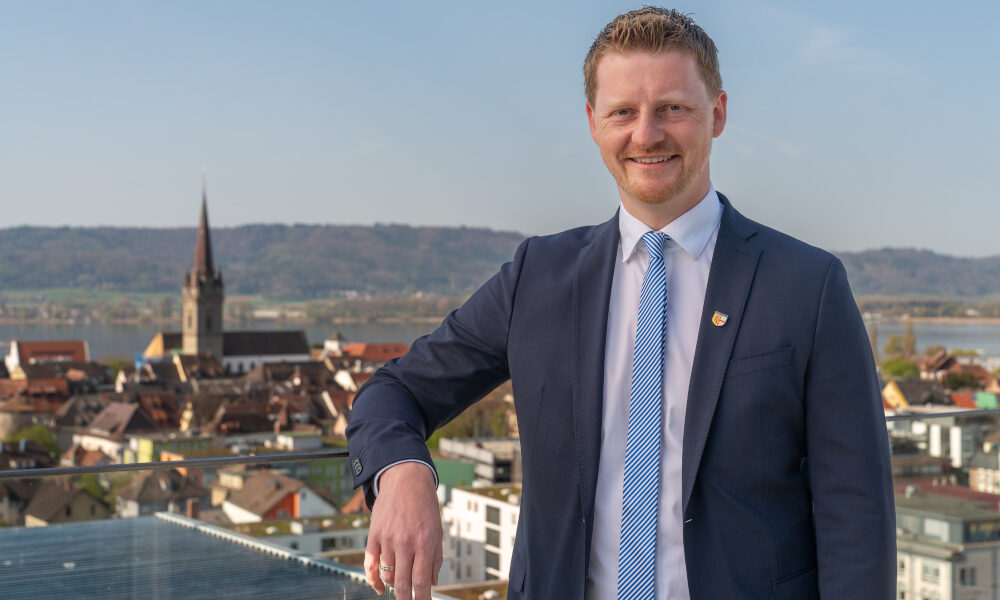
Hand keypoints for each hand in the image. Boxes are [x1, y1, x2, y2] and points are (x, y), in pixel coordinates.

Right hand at [364, 462, 442, 598]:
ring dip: (394, 587)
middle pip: (403, 583)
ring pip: (387, 575)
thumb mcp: (437, 531)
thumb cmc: (425, 505)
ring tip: (401, 588)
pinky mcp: (374, 536)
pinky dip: (373, 580)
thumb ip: (435, 558)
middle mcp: (405, 542)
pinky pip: (370, 565)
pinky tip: (380, 588)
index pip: (421, 580)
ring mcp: (387, 539)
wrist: (405, 480)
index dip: (422, 599)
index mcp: (424, 542)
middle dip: (407, 599)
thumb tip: (432, 583)